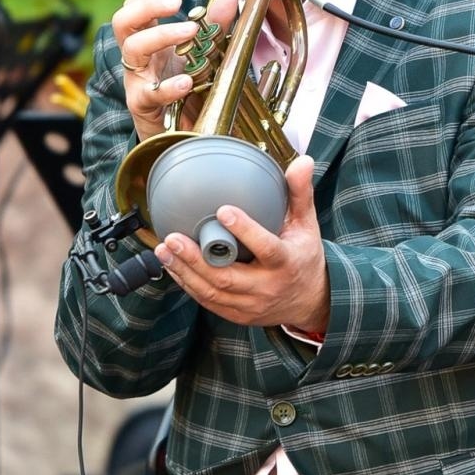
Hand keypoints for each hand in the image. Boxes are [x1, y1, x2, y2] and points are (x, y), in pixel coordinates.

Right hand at [111, 0, 237, 140]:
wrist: (177, 132)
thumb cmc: (184, 88)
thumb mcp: (199, 54)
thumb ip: (214, 25)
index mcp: (147, 40)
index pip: (134, 7)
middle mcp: (137, 57)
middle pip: (123, 21)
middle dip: (147, 6)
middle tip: (176, 3)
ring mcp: (137, 80)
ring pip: (133, 50)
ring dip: (161, 35)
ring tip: (191, 31)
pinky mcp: (143, 106)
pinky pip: (149, 94)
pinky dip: (169, 86)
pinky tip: (187, 81)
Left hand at [153, 155, 330, 332]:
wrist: (309, 300)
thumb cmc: (304, 257)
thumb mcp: (307, 225)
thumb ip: (300, 193)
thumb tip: (302, 161)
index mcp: (287, 263)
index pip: (267, 249)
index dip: (245, 231)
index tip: (223, 211)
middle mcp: (267, 287)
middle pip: (228, 277)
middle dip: (196, 258)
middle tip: (173, 237)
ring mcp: (250, 304)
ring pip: (212, 291)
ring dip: (184, 271)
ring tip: (164, 249)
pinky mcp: (237, 313)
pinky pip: (207, 301)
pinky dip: (187, 283)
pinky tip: (172, 266)